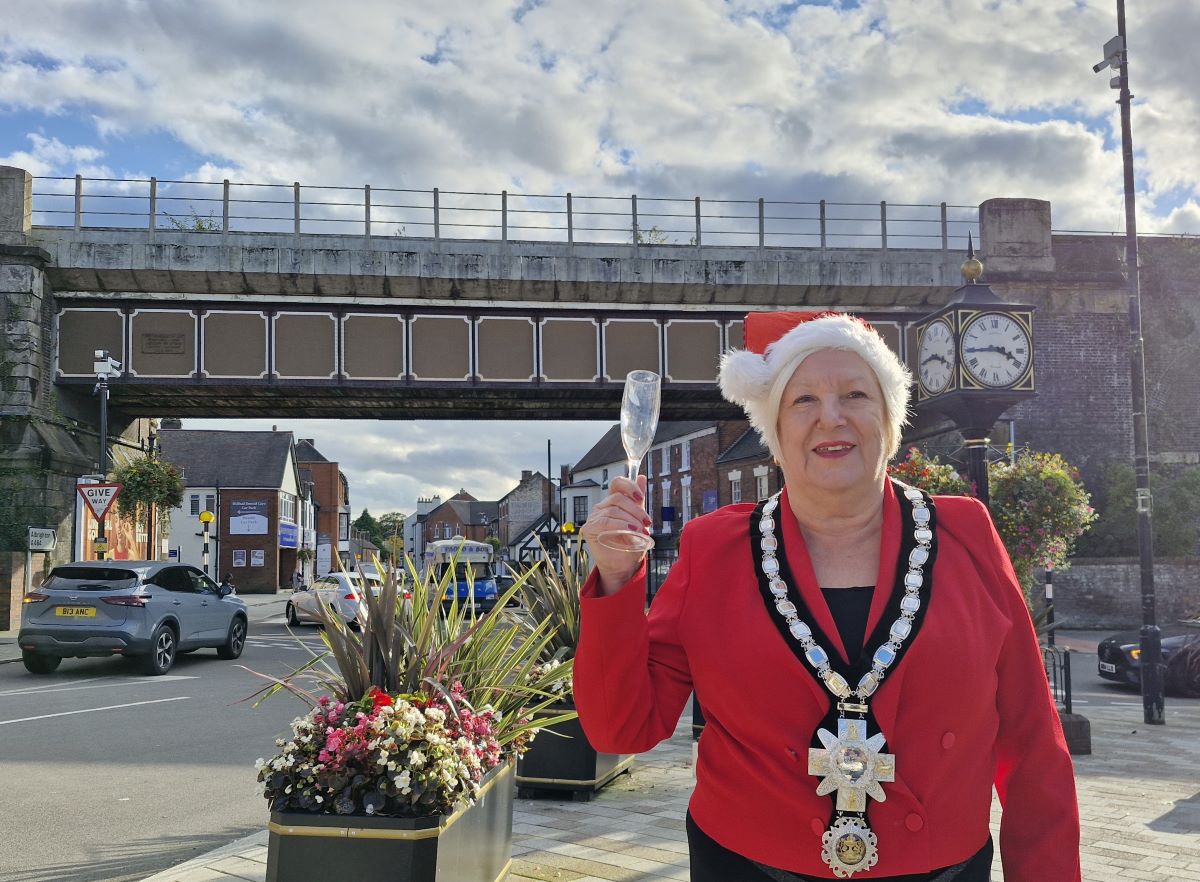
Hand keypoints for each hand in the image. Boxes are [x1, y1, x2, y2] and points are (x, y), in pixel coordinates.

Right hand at [579, 474, 652, 594]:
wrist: (624, 565)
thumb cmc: (630, 543)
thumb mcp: (638, 519)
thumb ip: (638, 501)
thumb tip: (641, 477)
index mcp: (613, 502)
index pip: (616, 483)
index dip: (629, 486)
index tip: (641, 497)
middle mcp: (601, 507)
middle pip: (617, 498)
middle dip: (636, 510)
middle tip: (647, 522)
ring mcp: (594, 517)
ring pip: (613, 510)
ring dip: (631, 519)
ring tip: (641, 530)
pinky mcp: (589, 529)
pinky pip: (605, 521)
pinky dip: (620, 525)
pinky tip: (631, 530)